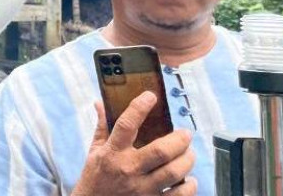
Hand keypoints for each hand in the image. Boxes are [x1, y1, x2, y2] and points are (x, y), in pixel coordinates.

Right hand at [72, 92, 195, 195]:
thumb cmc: (95, 178)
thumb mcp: (94, 151)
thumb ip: (102, 127)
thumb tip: (100, 103)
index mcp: (112, 152)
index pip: (126, 125)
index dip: (139, 108)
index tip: (151, 96)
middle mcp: (128, 169)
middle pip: (160, 151)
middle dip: (179, 140)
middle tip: (186, 134)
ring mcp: (141, 189)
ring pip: (174, 173)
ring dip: (187, 161)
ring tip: (189, 154)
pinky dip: (188, 187)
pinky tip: (189, 180)